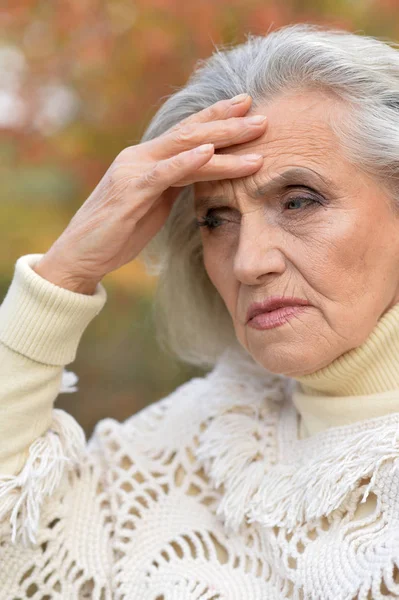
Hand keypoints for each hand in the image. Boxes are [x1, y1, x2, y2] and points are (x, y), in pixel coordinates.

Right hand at [33, 94, 266, 293]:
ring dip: (221, 139)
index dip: (217, 117)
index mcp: (147, 160)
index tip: (247, 107)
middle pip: (191, 132)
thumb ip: (172, 185)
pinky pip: (163, 174)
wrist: (81, 255)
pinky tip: (209, 152)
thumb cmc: (118, 232)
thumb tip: (199, 174)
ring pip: (184, 148)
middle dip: (228, 122)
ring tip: (253, 131)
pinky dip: (187, 161)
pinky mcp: (130, 192)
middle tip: (262, 114)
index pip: (187, 133)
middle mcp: (140, 158)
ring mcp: (134, 172)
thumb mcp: (153, 204)